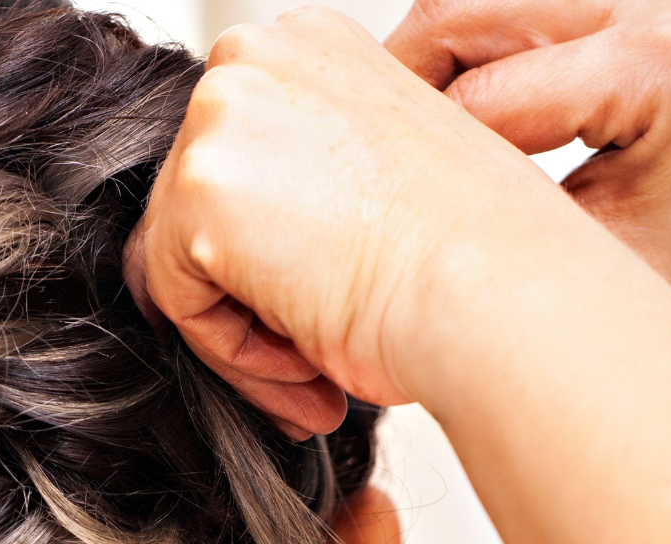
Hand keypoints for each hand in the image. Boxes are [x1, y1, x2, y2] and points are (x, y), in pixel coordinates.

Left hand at [124, 7, 580, 413]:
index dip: (266, 253)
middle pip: (188, 208)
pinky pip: (172, 299)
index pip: (231, 162)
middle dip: (245, 296)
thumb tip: (236, 231)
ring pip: (175, 257)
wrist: (497, 294)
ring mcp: (220, 114)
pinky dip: (229, 351)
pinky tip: (303, 364)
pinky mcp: (198, 188)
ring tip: (312, 373)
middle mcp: (254, 56)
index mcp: (303, 45)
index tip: (319, 306)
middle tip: (312, 362)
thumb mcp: (367, 182)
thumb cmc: (469, 257)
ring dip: (240, 330)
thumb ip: (293, 180)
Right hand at [387, 0, 670, 378]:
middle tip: (372, 175)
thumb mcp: (589, 266)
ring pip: (472, 0)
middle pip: (457, 10)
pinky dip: (467, 61)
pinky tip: (460, 123)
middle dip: (397, 94)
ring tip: (414, 151)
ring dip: (428, 71)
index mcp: (656, 64)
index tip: (368, 224)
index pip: (474, 100)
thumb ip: (489, 226)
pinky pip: (507, 8)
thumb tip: (382, 213)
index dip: (408, 167)